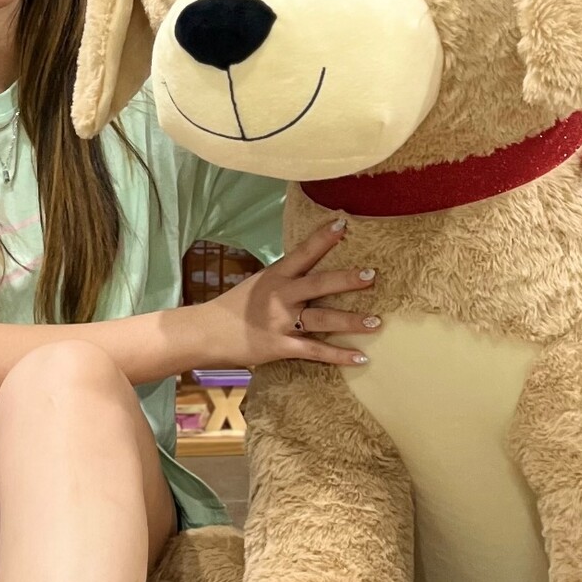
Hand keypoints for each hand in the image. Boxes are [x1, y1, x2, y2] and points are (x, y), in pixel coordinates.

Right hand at [195, 220, 379, 369]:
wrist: (205, 333)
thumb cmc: (232, 308)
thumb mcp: (256, 285)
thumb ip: (283, 279)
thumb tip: (308, 269)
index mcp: (274, 276)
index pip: (303, 252)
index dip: (323, 238)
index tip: (344, 223)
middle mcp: (280, 296)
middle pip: (319, 284)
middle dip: (347, 280)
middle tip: (372, 275)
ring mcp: (281, 322)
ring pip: (322, 319)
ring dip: (351, 321)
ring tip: (376, 322)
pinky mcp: (281, 346)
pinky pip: (315, 351)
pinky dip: (339, 355)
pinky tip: (361, 358)